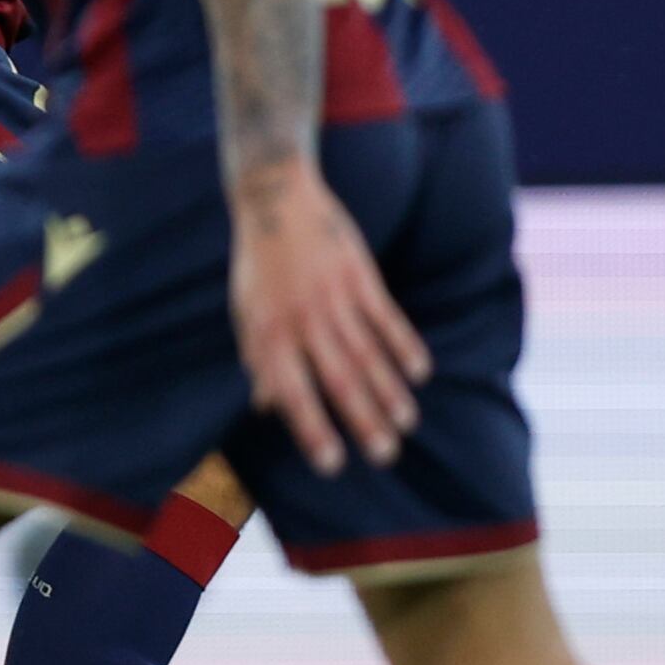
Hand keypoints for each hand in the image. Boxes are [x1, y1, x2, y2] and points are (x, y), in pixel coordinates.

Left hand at [229, 156, 429, 472]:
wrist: (275, 199)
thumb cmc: (257, 264)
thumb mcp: (245, 311)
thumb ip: (258, 359)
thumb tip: (266, 408)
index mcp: (268, 333)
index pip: (292, 392)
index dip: (312, 429)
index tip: (331, 465)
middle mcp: (301, 319)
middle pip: (337, 379)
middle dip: (362, 421)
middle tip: (383, 456)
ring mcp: (334, 297)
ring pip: (367, 354)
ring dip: (389, 391)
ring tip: (406, 423)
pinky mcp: (360, 276)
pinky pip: (387, 318)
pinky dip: (404, 346)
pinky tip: (419, 374)